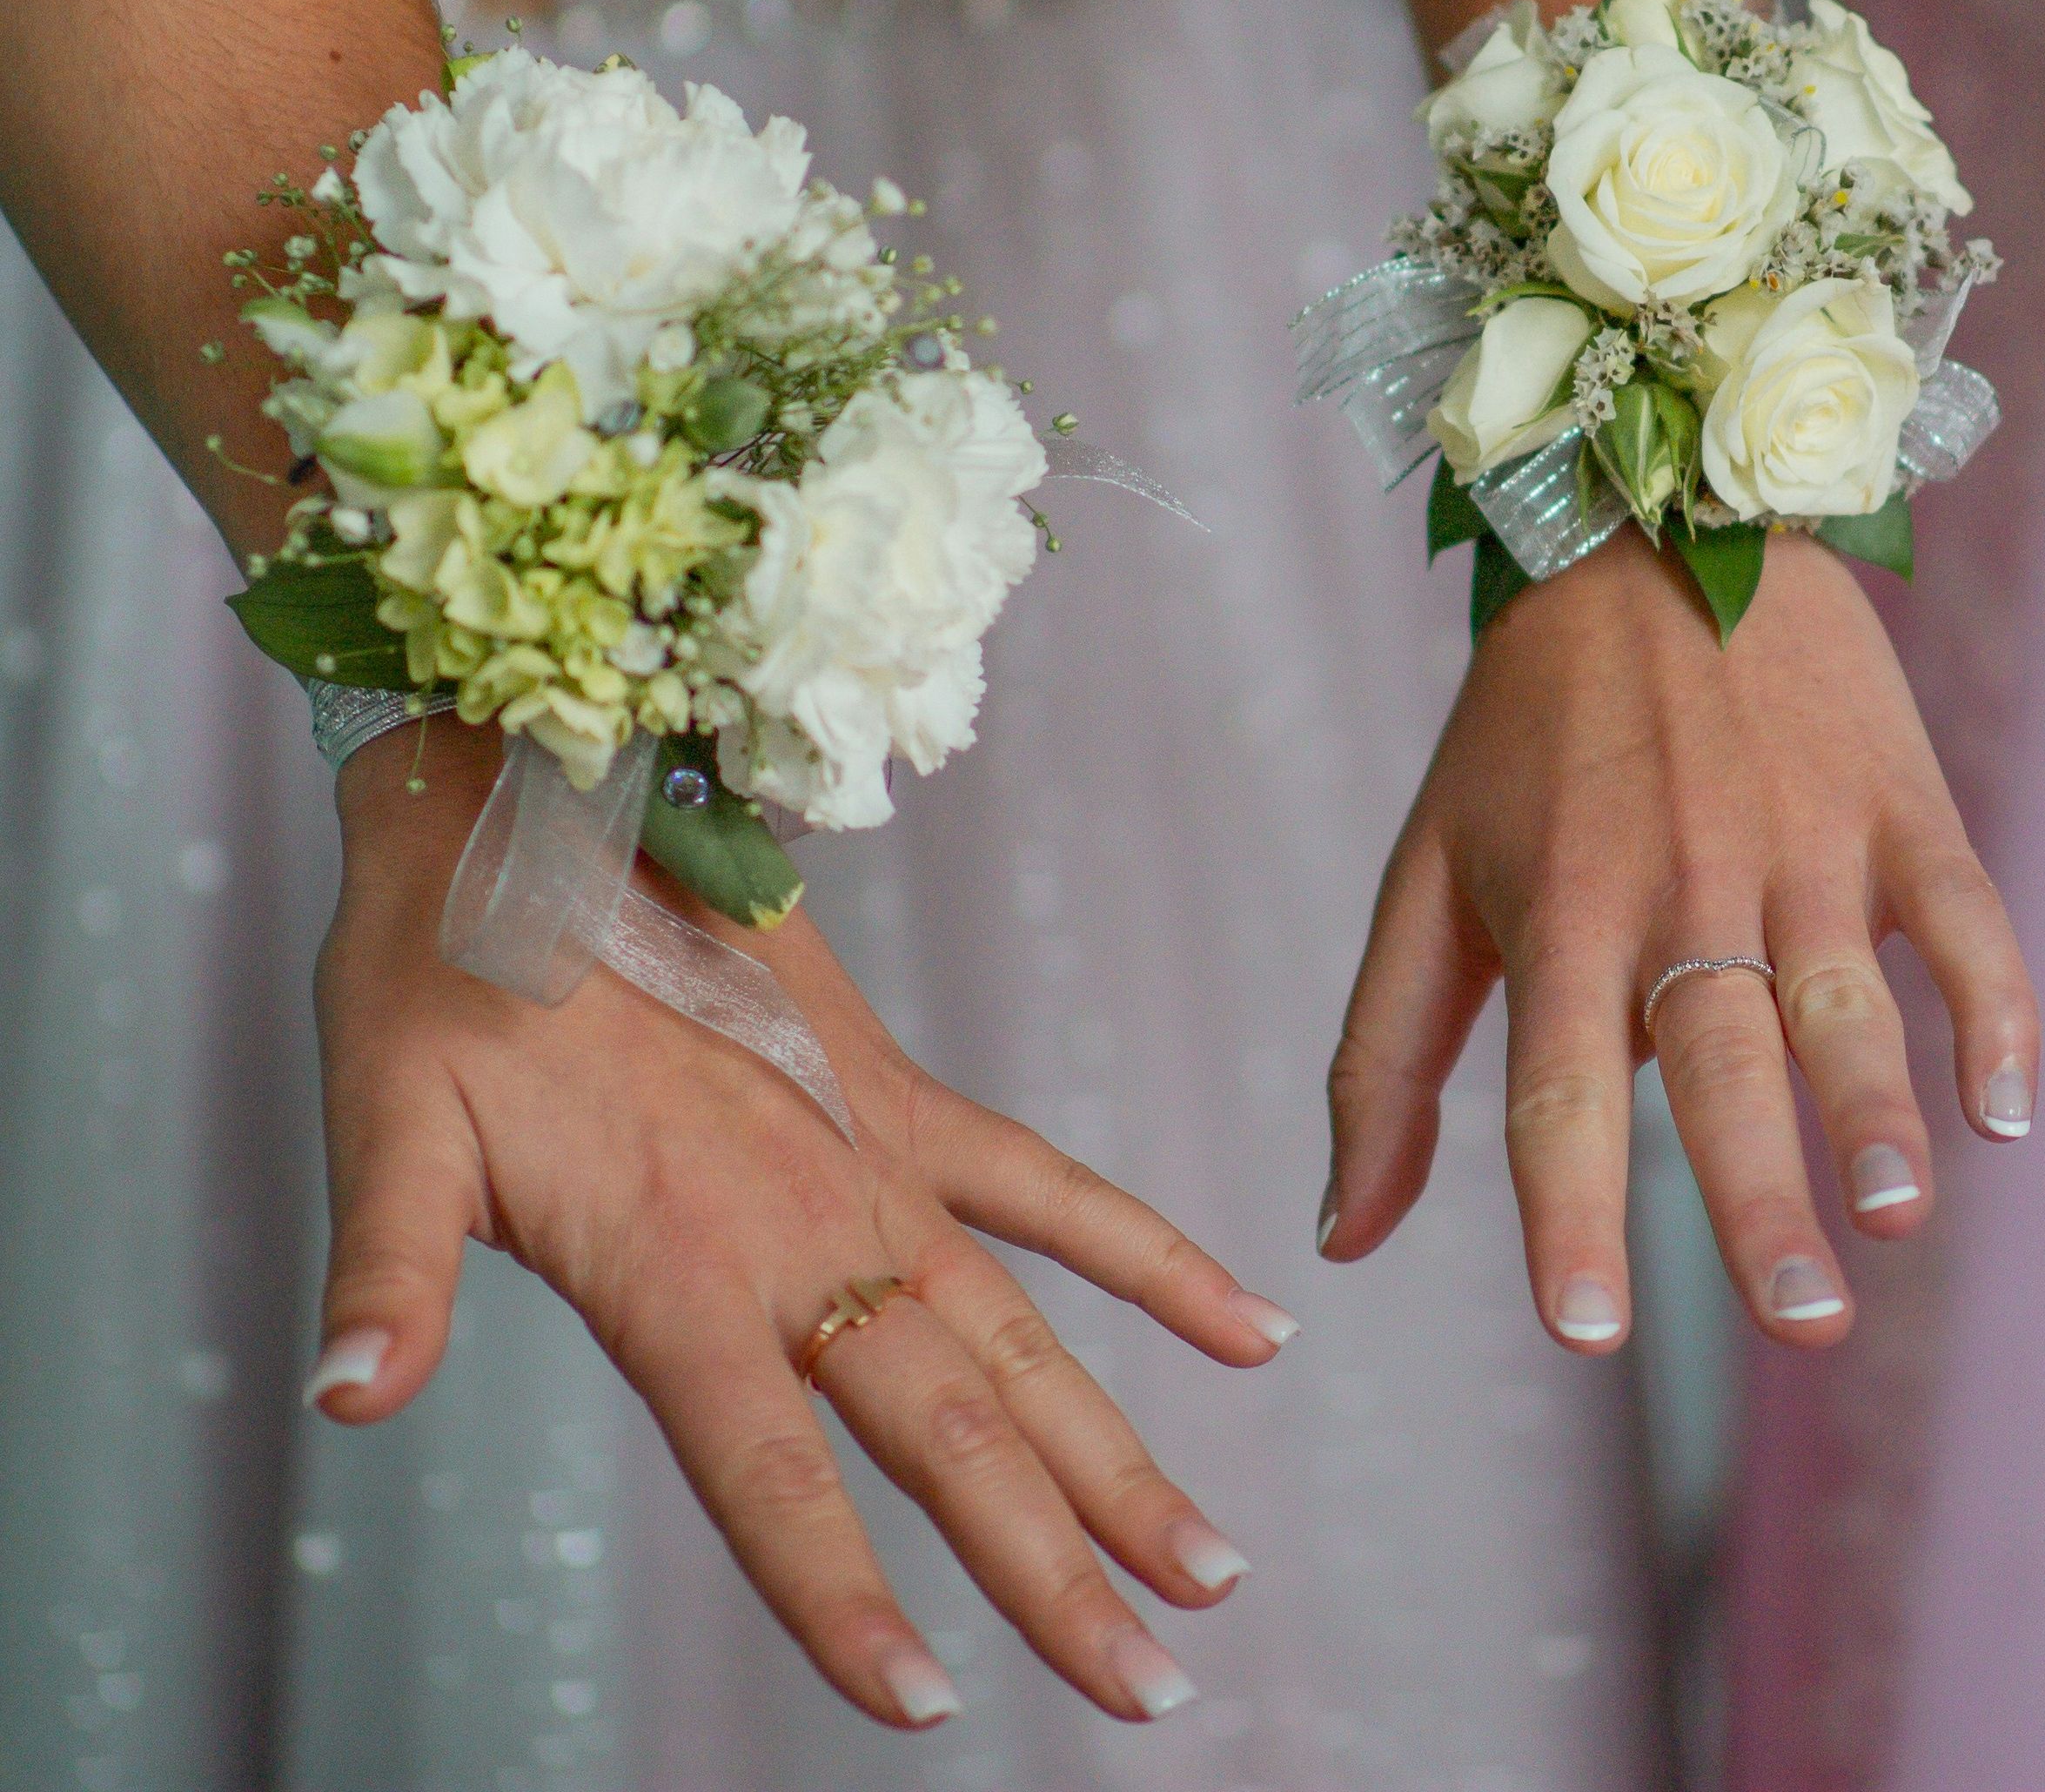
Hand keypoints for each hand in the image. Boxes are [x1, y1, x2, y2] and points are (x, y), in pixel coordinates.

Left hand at [305, 727, 1294, 1727]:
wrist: (537, 792)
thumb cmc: (443, 966)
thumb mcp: (384, 1116)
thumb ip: (387, 1268)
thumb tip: (344, 1403)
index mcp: (678, 1261)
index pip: (776, 1472)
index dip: (851, 1598)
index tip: (930, 1708)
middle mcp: (805, 1227)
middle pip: (949, 1433)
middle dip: (1055, 1574)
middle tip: (1152, 1690)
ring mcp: (876, 1160)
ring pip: (1025, 1341)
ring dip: (1121, 1460)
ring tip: (1211, 1569)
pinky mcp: (903, 1099)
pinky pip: (1053, 1192)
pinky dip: (1153, 1262)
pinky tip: (1252, 1328)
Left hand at [1323, 526, 2034, 1349]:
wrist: (1651, 520)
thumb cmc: (1525, 731)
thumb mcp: (1427, 873)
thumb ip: (1384, 1057)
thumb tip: (1343, 1236)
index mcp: (1562, 915)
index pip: (1560, 1091)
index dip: (1571, 1213)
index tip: (1588, 1333)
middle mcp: (1681, 887)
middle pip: (1720, 1064)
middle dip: (1760, 1199)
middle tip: (1801, 1325)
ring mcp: (1799, 839)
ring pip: (1844, 996)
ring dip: (1875, 1111)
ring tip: (1894, 1218)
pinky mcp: (1895, 798)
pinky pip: (1958, 912)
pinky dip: (1989, 1005)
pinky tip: (2007, 1108)